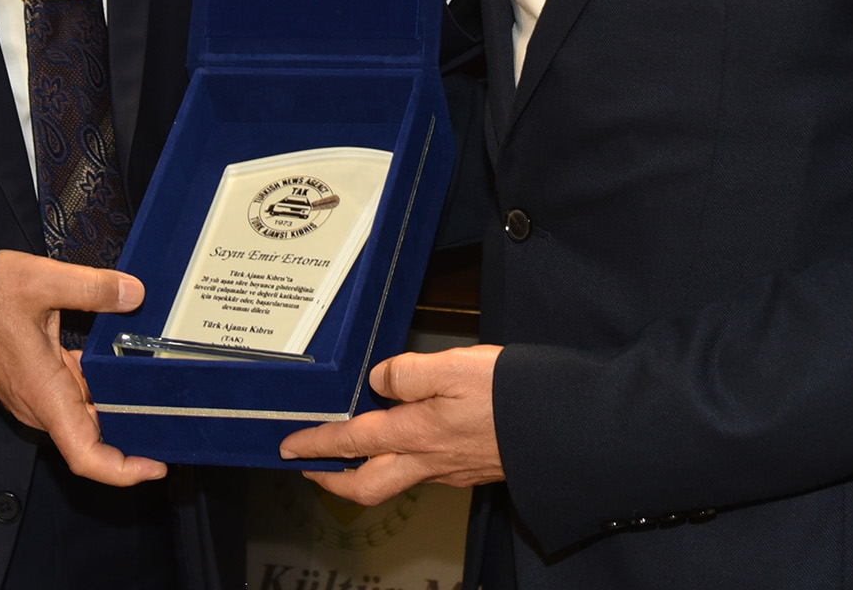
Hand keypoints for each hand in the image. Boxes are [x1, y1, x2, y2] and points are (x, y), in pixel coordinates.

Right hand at [0, 250, 165, 487]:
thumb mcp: (39, 280)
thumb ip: (92, 288)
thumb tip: (134, 294)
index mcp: (46, 394)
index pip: (86, 455)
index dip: (124, 469)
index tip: (158, 465)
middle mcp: (43, 403)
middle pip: (95, 437)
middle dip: (136, 433)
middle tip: (178, 417)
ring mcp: (39, 394)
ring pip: (87, 414)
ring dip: (121, 407)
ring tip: (162, 390)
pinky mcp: (38, 379)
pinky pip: (76, 393)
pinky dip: (102, 386)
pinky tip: (124, 364)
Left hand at [277, 344, 503, 505]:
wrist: (562, 429)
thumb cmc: (513, 396)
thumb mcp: (455, 366)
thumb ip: (410, 372)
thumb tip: (379, 379)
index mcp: (417, 433)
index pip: (352, 442)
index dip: (316, 443)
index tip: (290, 445)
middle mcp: (429, 460)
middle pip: (366, 485)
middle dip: (331, 481)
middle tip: (308, 468)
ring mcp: (449, 470)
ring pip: (394, 481)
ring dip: (363, 473)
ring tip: (348, 458)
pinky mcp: (470, 469)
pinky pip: (422, 474)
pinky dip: (399, 465)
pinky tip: (406, 448)